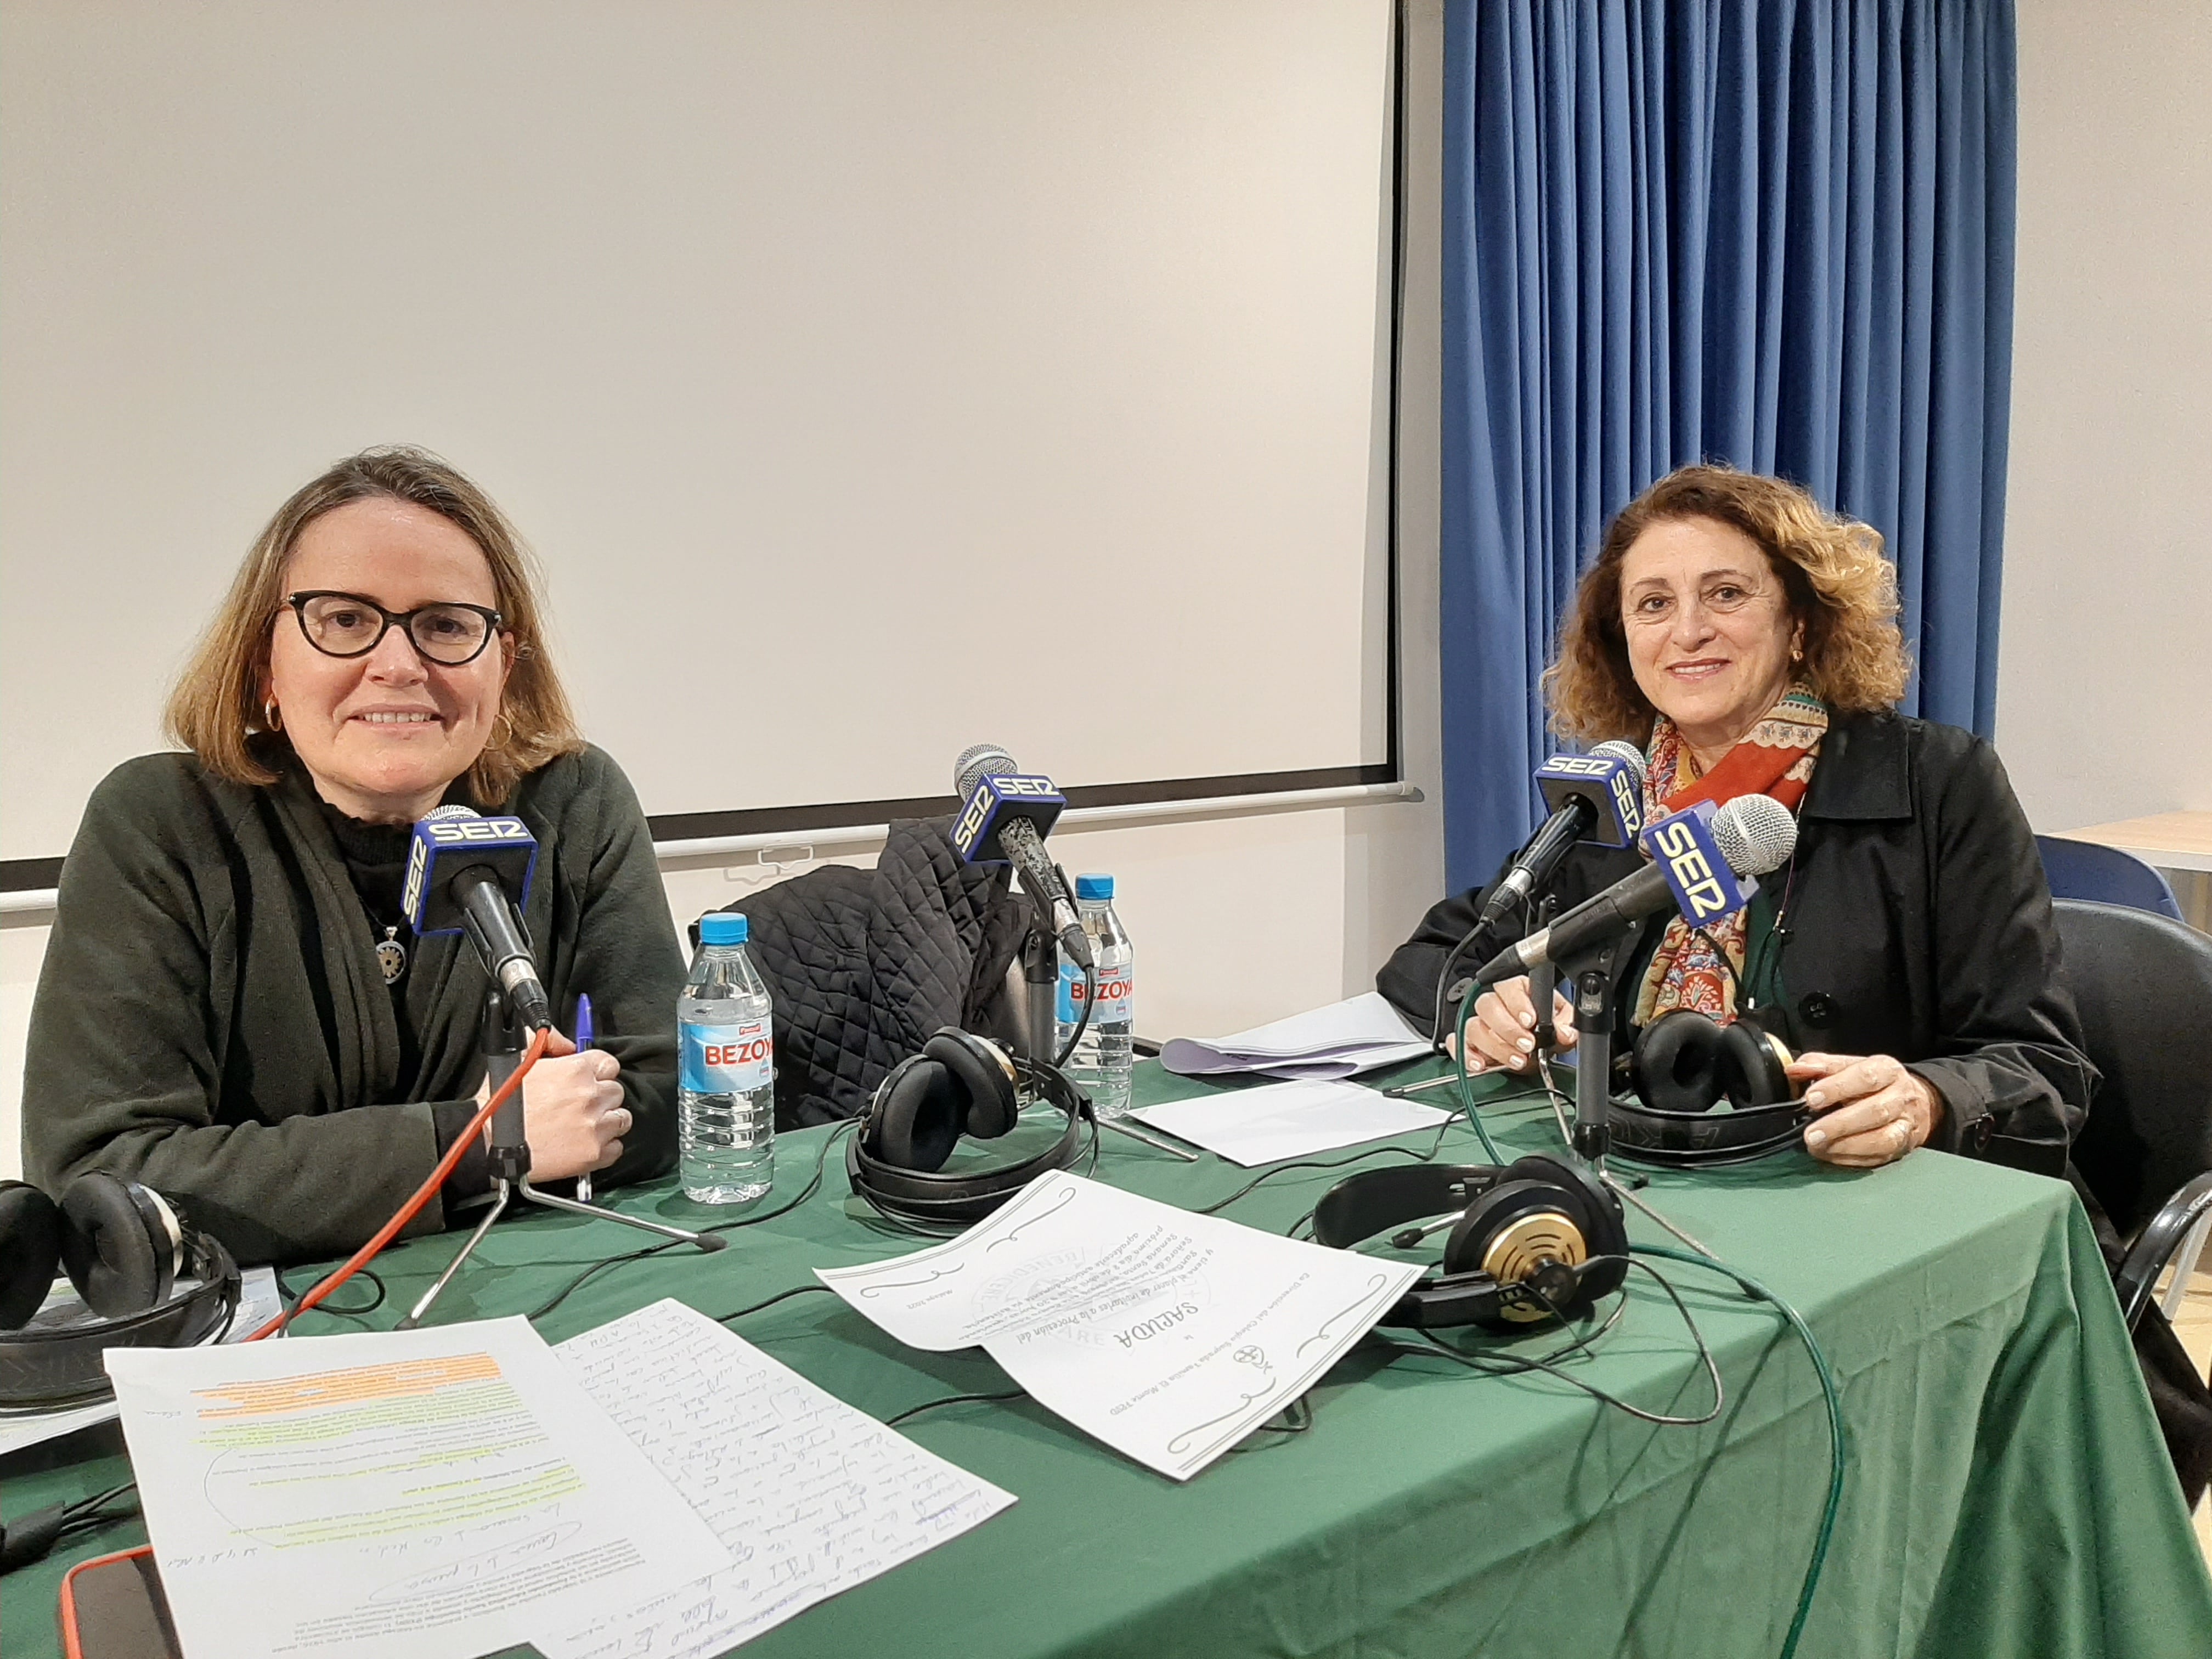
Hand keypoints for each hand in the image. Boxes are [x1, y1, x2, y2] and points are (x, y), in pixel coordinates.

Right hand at [475, 1028, 630, 1180]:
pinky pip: (616, 1148)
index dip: (598, 1072)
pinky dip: (605, 1148)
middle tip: (581, 1106)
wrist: (485, 1142)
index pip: (609, 1064)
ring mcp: (594, 1126)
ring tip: (584, 1126)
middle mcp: (590, 1095)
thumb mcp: (516, 1056)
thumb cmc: (498, 1103)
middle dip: (601, 1097)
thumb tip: (568, 1043)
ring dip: (607, 1121)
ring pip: (622, 1119)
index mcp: (576, 1069)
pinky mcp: (592, 1153)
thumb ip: (547, 1039)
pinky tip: (584, 1145)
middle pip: (616, 1091)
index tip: (590, 1080)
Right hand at [1451, 975, 1577, 1073]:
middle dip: (1507, 1029)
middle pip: (1487, 1005)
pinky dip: (1466, 1055)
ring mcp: (1478, 1023)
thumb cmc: (1545, 1028)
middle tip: (1527, 1045)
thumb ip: (1566, 1025)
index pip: (1508, 987)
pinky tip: (1481, 1065)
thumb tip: (1564, 1033)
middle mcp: (1494, 1003)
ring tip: (1516, 1060)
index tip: (1531, 1022)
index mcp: (1517, 989)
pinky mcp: (1467, 1042)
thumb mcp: (1563, 1023)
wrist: (1535, 1049)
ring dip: (1495, 1046)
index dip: (1517, 1004)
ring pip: (1473, 1027)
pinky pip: (1457, 1044)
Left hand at [1787, 1052, 1942, 1167]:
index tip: (1811, 1098)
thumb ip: (1821, 1065)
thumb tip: (1794, 1070)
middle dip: (1840, 1124)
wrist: (1912, 1102)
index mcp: (1887, 1069)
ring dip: (1847, 1146)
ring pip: (1883, 1138)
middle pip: (1876, 1111)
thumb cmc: (1870, 1083)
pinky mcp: (1902, 1147)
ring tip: (1817, 1147)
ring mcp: (1905, 1124)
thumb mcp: (1848, 1066)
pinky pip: (1880, 1156)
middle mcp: (1901, 1096)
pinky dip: (1852, 1158)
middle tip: (1811, 1134)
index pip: (1865, 1076)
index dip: (1837, 1088)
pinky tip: (1830, 1155)